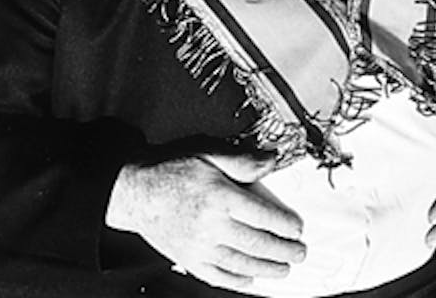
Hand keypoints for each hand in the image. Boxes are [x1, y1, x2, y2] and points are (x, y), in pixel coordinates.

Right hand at [106, 152, 304, 290]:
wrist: (135, 193)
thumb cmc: (173, 171)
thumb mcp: (209, 155)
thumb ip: (243, 161)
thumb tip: (273, 160)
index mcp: (220, 198)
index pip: (263, 216)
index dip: (285, 224)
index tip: (299, 228)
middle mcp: (210, 226)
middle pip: (256, 243)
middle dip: (283, 250)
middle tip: (300, 253)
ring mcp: (198, 247)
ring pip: (240, 263)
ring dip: (266, 268)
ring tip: (285, 269)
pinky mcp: (187, 259)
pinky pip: (215, 276)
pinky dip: (235, 280)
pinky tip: (251, 280)